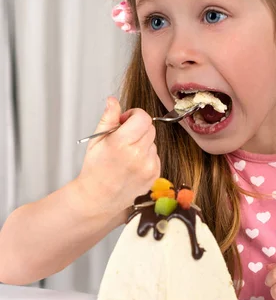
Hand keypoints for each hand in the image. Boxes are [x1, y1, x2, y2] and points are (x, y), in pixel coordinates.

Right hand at [76, 97, 159, 216]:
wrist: (98, 198)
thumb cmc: (95, 170)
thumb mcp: (97, 140)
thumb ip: (108, 118)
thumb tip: (113, 100)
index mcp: (121, 143)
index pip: (143, 118)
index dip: (134, 115)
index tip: (126, 121)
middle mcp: (137, 155)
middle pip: (150, 128)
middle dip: (138, 128)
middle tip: (124, 137)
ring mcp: (148, 167)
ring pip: (153, 142)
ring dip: (142, 143)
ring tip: (126, 155)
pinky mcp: (155, 175)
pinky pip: (155, 156)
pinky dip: (147, 157)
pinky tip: (133, 165)